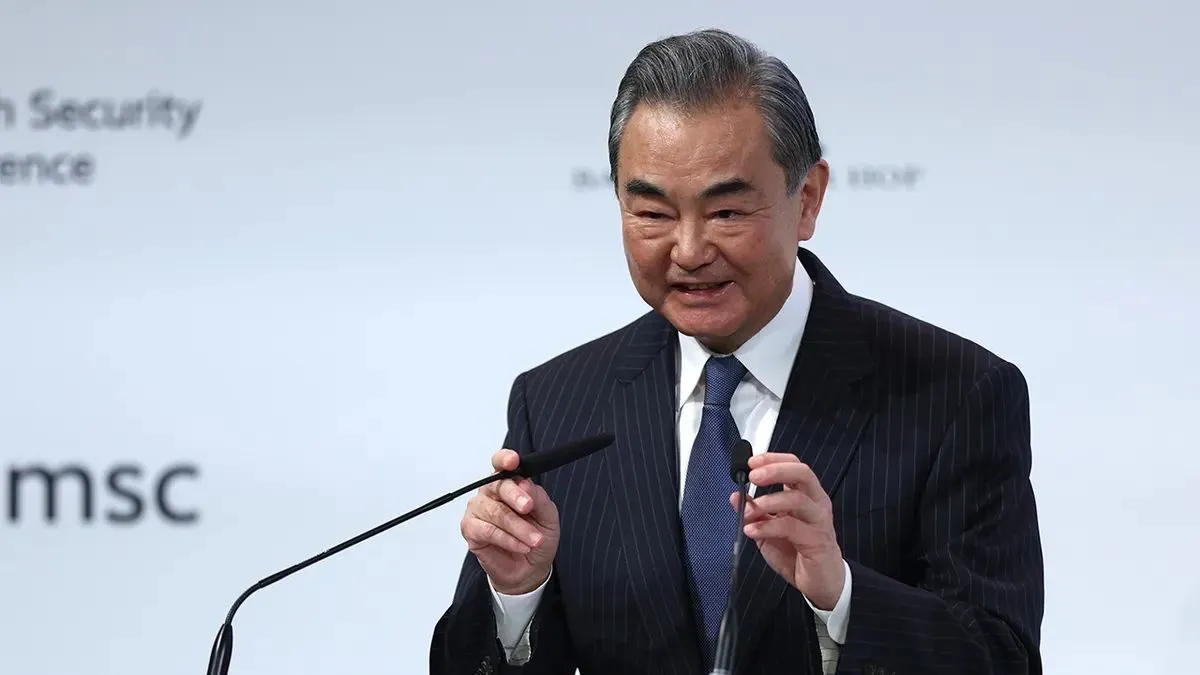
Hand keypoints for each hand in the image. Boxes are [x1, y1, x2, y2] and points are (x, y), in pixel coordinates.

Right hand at [461, 449, 559, 594]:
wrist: (530, 568)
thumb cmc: (537, 537)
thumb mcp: (548, 517)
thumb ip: (538, 498)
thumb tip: (525, 483)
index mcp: (509, 484)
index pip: (500, 463)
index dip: (504, 459)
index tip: (513, 461)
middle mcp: (491, 493)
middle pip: (498, 486)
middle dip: (516, 496)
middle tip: (529, 507)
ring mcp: (478, 510)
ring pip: (496, 512)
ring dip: (518, 528)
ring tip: (535, 540)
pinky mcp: (470, 529)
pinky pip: (488, 531)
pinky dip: (508, 539)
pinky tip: (522, 546)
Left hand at [729, 453, 845, 609]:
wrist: (822, 583)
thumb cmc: (798, 552)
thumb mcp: (769, 529)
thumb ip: (754, 512)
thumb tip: (735, 496)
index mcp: (806, 495)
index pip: (794, 465)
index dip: (773, 459)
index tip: (751, 462)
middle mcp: (816, 503)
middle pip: (802, 473)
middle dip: (775, 470)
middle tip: (754, 476)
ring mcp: (818, 520)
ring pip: (797, 499)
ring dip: (768, 501)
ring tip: (748, 511)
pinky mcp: (817, 540)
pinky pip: (791, 527)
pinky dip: (767, 527)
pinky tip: (752, 531)